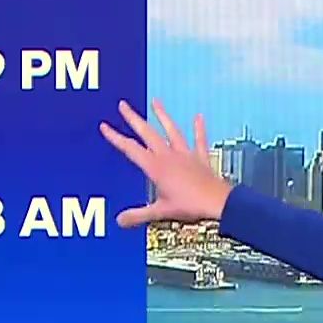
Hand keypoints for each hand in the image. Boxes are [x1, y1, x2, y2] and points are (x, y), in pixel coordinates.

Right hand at [99, 99, 234, 226]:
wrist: (217, 202)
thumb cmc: (190, 206)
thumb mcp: (160, 212)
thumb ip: (139, 215)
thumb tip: (120, 221)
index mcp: (156, 167)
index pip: (130, 149)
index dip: (116, 138)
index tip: (105, 126)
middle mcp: (169, 156)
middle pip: (147, 133)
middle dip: (134, 118)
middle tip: (124, 105)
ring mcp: (185, 154)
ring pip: (171, 130)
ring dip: (163, 116)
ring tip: (155, 102)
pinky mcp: (200, 158)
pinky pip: (199, 141)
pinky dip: (199, 129)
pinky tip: (198, 117)